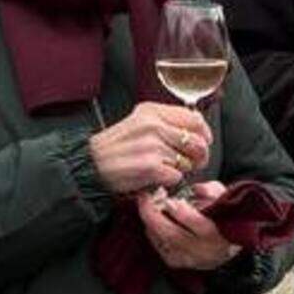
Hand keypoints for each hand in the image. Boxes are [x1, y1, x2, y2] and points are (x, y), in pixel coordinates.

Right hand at [88, 103, 213, 195]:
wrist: (89, 165)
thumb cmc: (115, 148)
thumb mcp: (139, 124)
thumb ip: (166, 122)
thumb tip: (198, 129)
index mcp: (151, 111)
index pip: (195, 119)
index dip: (204, 134)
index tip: (203, 142)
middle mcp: (153, 125)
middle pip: (197, 142)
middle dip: (199, 157)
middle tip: (191, 163)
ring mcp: (152, 146)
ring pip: (188, 161)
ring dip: (181, 170)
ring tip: (163, 168)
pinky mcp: (151, 167)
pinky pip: (177, 177)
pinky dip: (169, 181)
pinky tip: (155, 177)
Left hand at [139, 183, 244, 272]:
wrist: (227, 244)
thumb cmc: (224, 218)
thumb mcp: (223, 198)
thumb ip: (210, 191)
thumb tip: (196, 189)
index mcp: (219, 234)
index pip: (197, 225)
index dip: (180, 212)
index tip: (169, 199)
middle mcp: (204, 251)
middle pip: (173, 235)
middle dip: (154, 216)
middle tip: (144, 199)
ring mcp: (190, 259)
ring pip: (163, 242)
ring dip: (151, 223)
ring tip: (147, 208)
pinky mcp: (179, 263)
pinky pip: (160, 248)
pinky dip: (153, 234)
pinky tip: (152, 224)